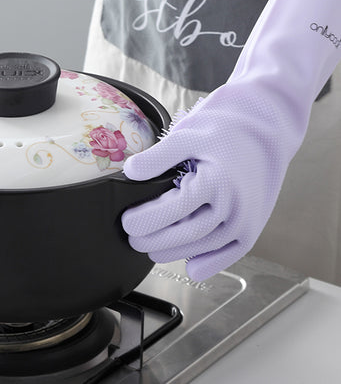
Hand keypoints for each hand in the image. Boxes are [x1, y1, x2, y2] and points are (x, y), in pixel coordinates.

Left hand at [122, 82, 292, 280]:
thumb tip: (130, 172)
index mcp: (215, 183)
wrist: (266, 128)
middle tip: (132, 237)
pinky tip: (190, 264)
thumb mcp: (187, 134)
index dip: (144, 221)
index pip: (170, 212)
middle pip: (185, 236)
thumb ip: (157, 157)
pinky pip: (229, 255)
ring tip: (152, 247)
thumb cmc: (226, 128)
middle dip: (153, 240)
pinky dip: (208, 263)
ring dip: (174, 253)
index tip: (126, 221)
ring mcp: (245, 222)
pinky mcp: (253, 229)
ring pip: (203, 249)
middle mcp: (233, 207)